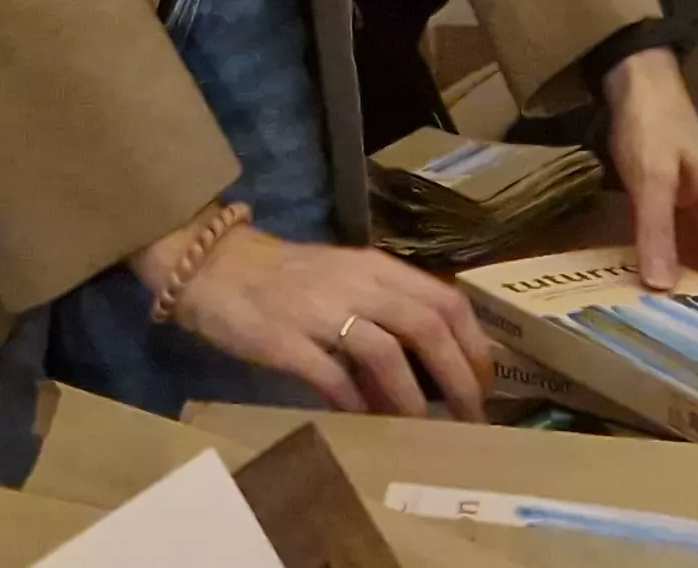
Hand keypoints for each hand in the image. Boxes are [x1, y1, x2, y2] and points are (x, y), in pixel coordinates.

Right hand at [137, 219, 494, 419]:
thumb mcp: (344, 282)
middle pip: (427, 327)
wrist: (213, 266)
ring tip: (422, 430)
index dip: (474, 346)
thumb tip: (428, 370)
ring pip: (386, 352)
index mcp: (376, 268)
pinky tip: (363, 421)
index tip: (484, 385)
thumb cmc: (287, 280)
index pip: (445, 301)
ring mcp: (319, 311)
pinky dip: (355, 401)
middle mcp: (356, 284)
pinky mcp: (284, 339)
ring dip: (412, 398)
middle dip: (458, 378)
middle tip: (470, 418)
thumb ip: (385, 313)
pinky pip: (331, 375)